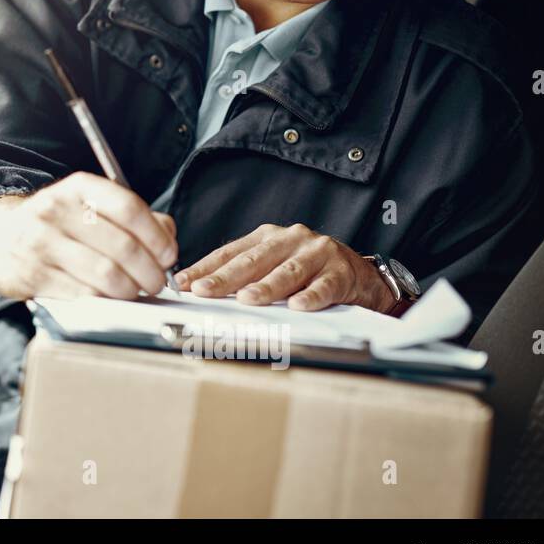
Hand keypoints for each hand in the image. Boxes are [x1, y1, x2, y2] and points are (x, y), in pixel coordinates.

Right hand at [0, 172, 177, 300]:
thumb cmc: (55, 224)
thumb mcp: (88, 206)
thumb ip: (132, 216)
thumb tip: (167, 236)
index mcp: (77, 188)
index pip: (128, 208)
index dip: (156, 237)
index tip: (168, 255)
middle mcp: (56, 211)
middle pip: (121, 247)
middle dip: (149, 272)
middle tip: (156, 283)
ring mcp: (40, 243)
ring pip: (104, 275)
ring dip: (130, 291)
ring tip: (135, 293)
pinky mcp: (31, 275)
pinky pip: (81, 295)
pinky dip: (103, 302)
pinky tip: (109, 300)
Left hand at [173, 223, 398, 313]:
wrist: (361, 277)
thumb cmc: (309, 272)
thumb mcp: (273, 266)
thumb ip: (242, 274)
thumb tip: (198, 288)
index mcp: (269, 237)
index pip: (231, 253)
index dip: (206, 268)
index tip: (183, 283)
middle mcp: (291, 240)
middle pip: (254, 260)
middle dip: (225, 277)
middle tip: (204, 291)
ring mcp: (317, 254)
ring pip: (287, 272)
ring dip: (266, 287)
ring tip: (247, 299)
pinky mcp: (341, 272)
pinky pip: (324, 286)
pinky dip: (311, 296)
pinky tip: (298, 306)